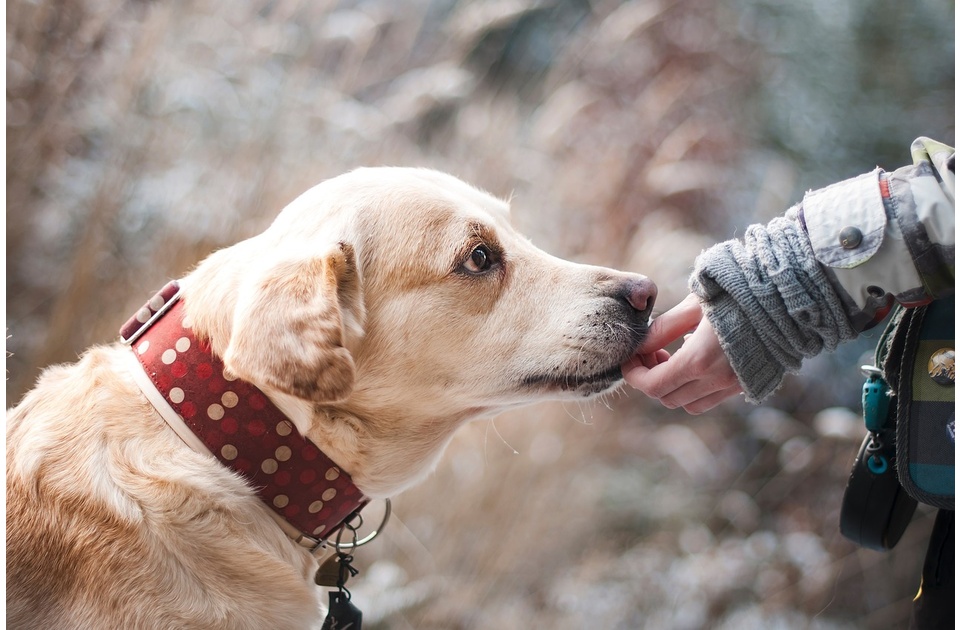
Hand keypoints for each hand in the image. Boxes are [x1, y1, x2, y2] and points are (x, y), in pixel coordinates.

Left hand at [622, 293, 741, 413]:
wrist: (788, 298)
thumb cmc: (738, 293)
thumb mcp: (694, 305)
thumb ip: (664, 328)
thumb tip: (640, 345)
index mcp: (699, 360)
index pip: (653, 385)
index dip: (634, 374)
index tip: (629, 358)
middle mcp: (717, 380)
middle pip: (667, 398)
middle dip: (651, 378)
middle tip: (651, 352)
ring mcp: (734, 385)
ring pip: (689, 404)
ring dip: (673, 386)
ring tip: (672, 356)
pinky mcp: (747, 384)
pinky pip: (711, 398)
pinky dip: (695, 388)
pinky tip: (697, 359)